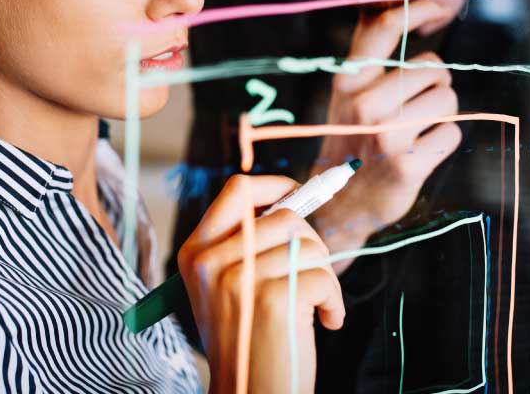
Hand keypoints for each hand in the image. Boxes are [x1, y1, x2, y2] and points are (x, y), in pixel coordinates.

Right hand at [179, 175, 344, 393]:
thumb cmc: (247, 343)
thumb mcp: (226, 289)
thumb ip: (246, 245)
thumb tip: (293, 201)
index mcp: (196, 253)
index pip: (237, 191)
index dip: (275, 186)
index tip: (298, 195)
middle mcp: (212, 262)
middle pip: (285, 217)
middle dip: (312, 244)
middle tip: (312, 277)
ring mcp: (240, 280)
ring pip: (309, 246)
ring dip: (325, 277)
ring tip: (315, 306)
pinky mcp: (272, 300)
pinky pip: (323, 277)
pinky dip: (334, 301)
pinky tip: (324, 322)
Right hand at [310, 1, 462, 270]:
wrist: (339, 202)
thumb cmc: (351, 137)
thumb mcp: (348, 94)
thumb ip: (370, 56)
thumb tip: (392, 3)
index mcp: (349, 81)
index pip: (385, 29)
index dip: (417, 10)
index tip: (439, 7)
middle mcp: (365, 103)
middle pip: (434, 68)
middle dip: (435, 83)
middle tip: (415, 105)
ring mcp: (386, 134)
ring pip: (448, 99)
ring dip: (442, 113)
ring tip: (417, 129)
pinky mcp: (408, 164)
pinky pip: (452, 133)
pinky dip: (443, 141)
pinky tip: (420, 151)